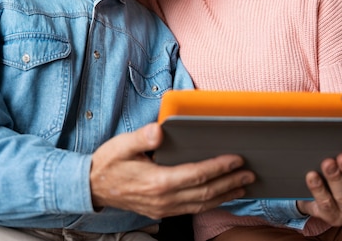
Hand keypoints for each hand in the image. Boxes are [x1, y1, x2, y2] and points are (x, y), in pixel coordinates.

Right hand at [90, 122, 254, 219]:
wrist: (92, 187)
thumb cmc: (108, 163)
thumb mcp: (121, 145)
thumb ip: (141, 138)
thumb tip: (159, 130)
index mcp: (158, 181)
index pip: (197, 174)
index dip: (219, 167)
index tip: (236, 159)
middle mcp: (164, 199)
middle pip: (205, 192)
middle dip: (230, 182)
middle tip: (250, 174)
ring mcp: (164, 208)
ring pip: (202, 204)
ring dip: (225, 195)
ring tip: (243, 186)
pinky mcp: (162, 210)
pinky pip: (192, 209)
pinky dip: (211, 203)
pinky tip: (220, 197)